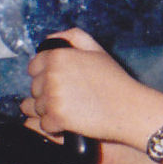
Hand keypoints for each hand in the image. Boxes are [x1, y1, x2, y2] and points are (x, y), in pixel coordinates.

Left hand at [21, 28, 155, 145]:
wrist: (129, 108)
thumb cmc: (115, 81)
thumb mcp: (97, 50)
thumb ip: (73, 37)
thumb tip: (51, 38)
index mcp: (58, 56)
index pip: (33, 67)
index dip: (46, 76)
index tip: (62, 83)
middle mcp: (52, 74)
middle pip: (35, 89)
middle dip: (49, 94)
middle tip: (72, 97)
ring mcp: (53, 96)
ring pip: (38, 107)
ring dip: (52, 111)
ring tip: (74, 109)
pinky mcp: (56, 116)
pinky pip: (45, 124)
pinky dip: (57, 126)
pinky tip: (73, 120)